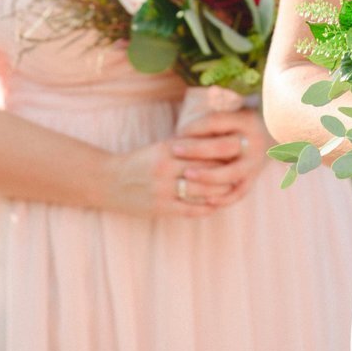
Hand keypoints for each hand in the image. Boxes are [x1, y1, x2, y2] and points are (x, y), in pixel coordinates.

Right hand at [104, 138, 233, 218]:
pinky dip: (206, 208)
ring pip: (201, 192)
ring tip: (233, 188)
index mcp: (167, 149)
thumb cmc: (138, 162)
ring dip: (220, 192)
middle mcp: (166, 168)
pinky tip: (216, 205)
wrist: (108, 181)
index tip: (239, 150)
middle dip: (227, 171)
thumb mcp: (159, 148)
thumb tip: (214, 140)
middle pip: (206, 171)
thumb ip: (184, 146)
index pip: (202, 149)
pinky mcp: (160, 207)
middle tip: (244, 170)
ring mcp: (163, 189)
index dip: (223, 151)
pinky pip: (190, 210)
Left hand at [172, 108, 272, 208]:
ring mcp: (255, 163)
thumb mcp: (232, 116)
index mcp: (246, 121)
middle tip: (174, 150)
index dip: (195, 127)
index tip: (177, 132)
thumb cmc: (239, 125)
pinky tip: (206, 199)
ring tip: (185, 175)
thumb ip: (211, 122)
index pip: (216, 122)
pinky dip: (223, 198)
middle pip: (223, 146)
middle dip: (197, 149)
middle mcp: (253, 142)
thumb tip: (179, 133)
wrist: (272, 137)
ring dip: (207, 175)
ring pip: (230, 173)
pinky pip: (239, 192)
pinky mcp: (254, 179)